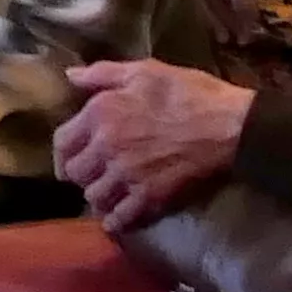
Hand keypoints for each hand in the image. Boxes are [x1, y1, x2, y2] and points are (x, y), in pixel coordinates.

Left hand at [56, 58, 254, 234]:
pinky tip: (118, 220)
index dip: (63, 153)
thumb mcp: (145, 71)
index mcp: (101, 115)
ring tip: (107, 194)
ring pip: (95, 197)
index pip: (62, 142)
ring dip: (98, 196)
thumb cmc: (190, 93)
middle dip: (81, 175)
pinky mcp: (150, 198)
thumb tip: (69, 76)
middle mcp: (107, 148)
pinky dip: (116, 221)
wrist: (229, 125)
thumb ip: (102, 74)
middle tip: (92, 175)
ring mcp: (128, 176)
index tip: (69, 159)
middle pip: (75, 174)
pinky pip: (121, 218)